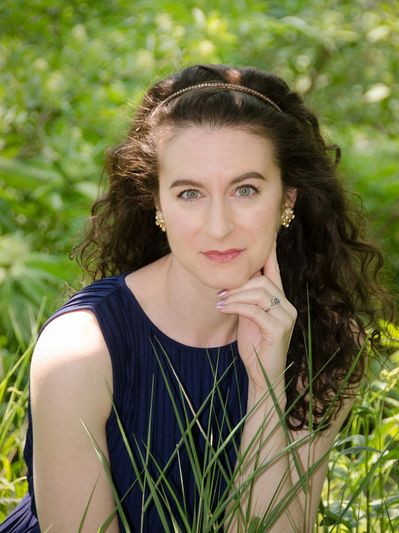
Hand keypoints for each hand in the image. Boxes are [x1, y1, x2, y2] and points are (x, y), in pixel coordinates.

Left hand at [216, 238, 296, 396]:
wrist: (262, 375)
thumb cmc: (254, 345)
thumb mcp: (248, 316)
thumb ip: (247, 298)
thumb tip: (232, 279)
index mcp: (280, 299)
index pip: (275, 269)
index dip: (269, 251)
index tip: (265, 233)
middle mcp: (287, 305)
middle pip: (262, 280)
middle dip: (238, 284)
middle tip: (220, 291)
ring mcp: (286, 317)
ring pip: (259, 292)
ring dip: (235, 295)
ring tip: (220, 301)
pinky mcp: (278, 329)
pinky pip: (254, 310)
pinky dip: (236, 307)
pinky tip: (223, 308)